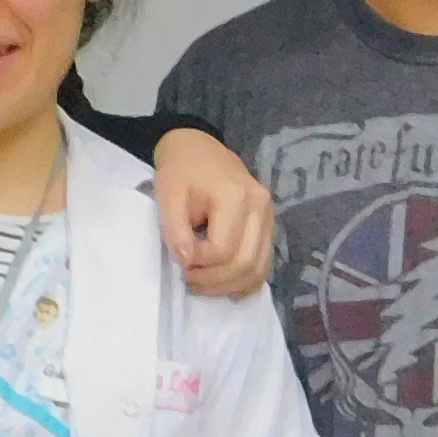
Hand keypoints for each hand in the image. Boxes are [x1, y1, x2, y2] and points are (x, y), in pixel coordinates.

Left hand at [151, 128, 276, 299]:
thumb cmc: (180, 172)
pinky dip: (247, 281)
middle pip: (245, 264)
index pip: (222, 250)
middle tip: (188, 279)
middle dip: (214, 281)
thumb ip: (175, 230)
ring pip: (259, 269)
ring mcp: (269, 217)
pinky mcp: (269, 225)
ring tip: (202, 284)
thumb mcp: (168, 196)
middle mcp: (261, 207)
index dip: (198, 264)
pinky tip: (227, 288)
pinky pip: (264, 264)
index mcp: (236, 196)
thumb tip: (188, 262)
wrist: (198, 148)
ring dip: (229, 286)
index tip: (178, 257)